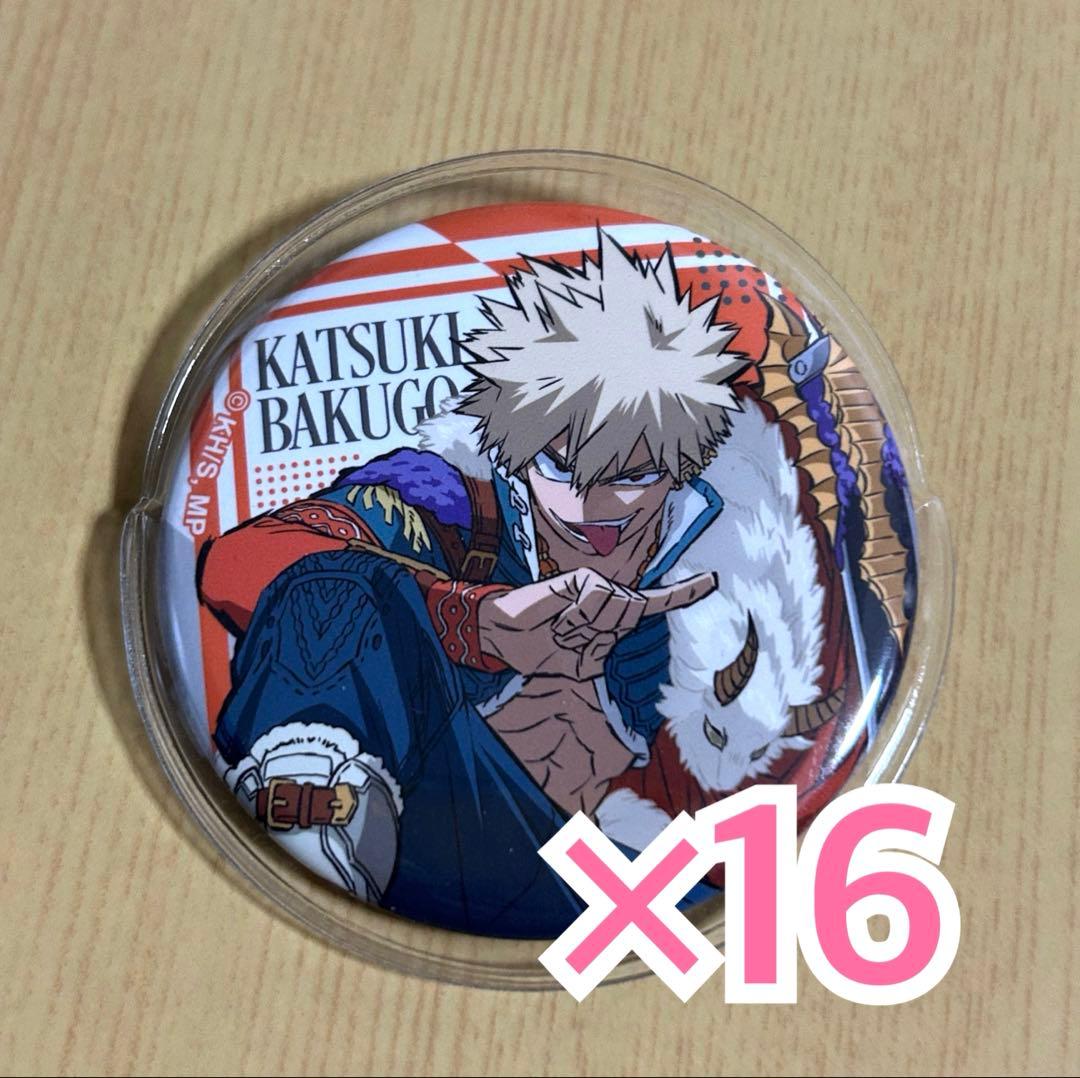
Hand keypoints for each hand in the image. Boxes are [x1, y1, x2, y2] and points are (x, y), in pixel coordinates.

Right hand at [477, 567, 716, 679]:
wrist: (506, 639)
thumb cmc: (542, 650)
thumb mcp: (582, 664)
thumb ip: (605, 652)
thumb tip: (621, 626)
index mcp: (615, 618)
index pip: (656, 603)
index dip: (684, 593)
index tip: (711, 581)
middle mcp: (612, 597)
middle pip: (636, 613)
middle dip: (601, 635)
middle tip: (568, 638)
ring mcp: (598, 585)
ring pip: (618, 609)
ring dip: (585, 629)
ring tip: (561, 627)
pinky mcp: (583, 578)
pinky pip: (597, 601)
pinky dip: (577, 618)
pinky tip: (559, 618)